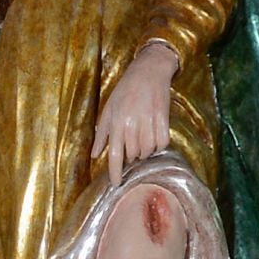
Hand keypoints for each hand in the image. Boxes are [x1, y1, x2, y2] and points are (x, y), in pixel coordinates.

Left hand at [95, 39, 178, 178]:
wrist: (148, 73)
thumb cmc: (125, 91)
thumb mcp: (107, 109)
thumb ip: (101, 134)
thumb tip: (94, 155)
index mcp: (116, 122)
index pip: (114, 154)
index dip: (115, 172)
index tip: (116, 185)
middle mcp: (132, 125)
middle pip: (133, 155)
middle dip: (131, 154)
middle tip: (131, 141)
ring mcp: (149, 123)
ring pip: (148, 151)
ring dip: (145, 149)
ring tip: (142, 135)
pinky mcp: (164, 121)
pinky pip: (162, 144)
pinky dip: (158, 144)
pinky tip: (154, 134)